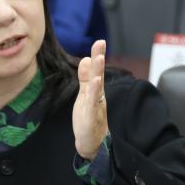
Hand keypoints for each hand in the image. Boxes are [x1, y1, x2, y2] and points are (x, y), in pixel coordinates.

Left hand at [73, 40, 108, 159]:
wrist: (91, 143)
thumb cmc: (88, 119)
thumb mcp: (84, 95)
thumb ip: (85, 79)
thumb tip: (86, 59)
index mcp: (95, 90)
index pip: (96, 71)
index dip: (97, 56)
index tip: (99, 41)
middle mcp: (98, 96)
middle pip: (99, 74)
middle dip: (99, 58)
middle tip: (100, 42)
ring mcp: (96, 106)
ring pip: (97, 86)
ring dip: (98, 72)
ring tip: (98, 58)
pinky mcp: (92, 116)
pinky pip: (93, 102)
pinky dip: (95, 92)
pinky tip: (96, 82)